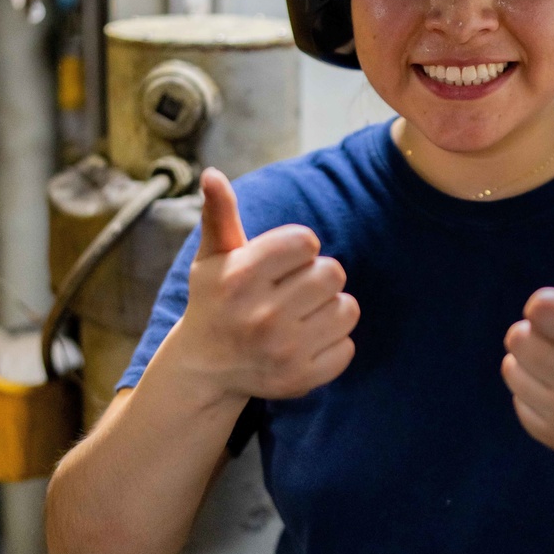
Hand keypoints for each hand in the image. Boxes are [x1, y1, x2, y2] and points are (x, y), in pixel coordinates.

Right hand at [177, 168, 358, 401]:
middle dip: (319, 276)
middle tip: (297, 289)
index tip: (284, 261)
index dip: (300, 247)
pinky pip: (348, 347)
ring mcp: (283, 351)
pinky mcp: (301, 379)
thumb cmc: (215, 301)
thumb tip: (212, 174)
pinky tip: (308, 341)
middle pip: (332, 273)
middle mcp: (261, 316)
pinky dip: (334, 342)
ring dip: (331, 307)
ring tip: (305, 314)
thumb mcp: (212, 257)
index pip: (306, 241)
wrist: (204, 369)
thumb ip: (219, 214)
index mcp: (240, 277)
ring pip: (347, 309)